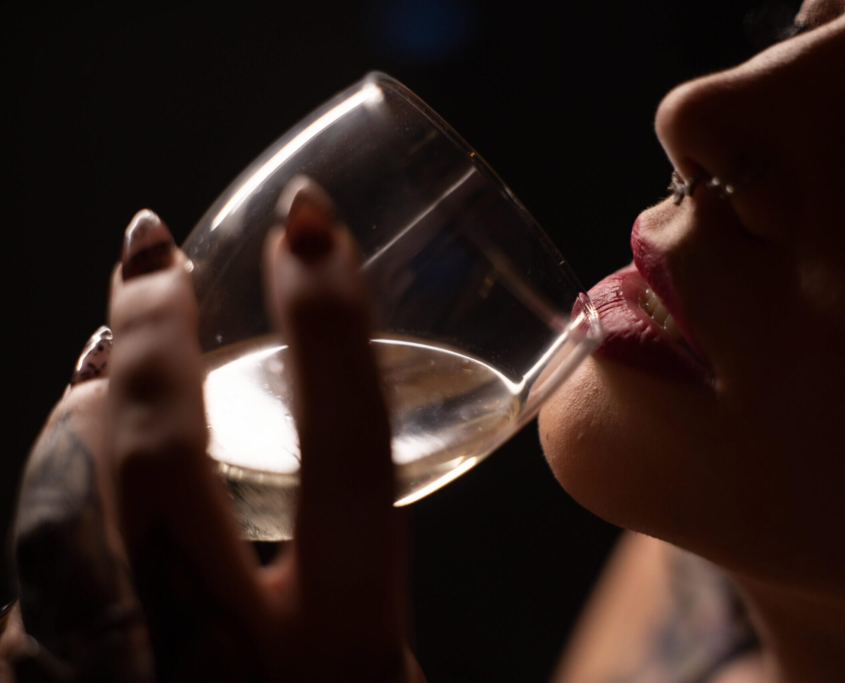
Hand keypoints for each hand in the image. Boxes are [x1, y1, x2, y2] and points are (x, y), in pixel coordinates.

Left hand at [5, 179, 422, 681]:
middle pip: (164, 457)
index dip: (330, 317)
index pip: (344, 443)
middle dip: (156, 332)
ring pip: (62, 510)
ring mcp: (125, 680)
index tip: (310, 220)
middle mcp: (231, 661)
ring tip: (114, 344)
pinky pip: (30, 576)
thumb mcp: (377, 669)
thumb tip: (305, 440)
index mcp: (346, 647)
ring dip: (84, 410)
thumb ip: (351, 580)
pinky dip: (51, 494)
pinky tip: (75, 455)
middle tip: (152, 247)